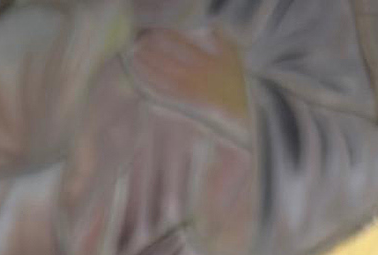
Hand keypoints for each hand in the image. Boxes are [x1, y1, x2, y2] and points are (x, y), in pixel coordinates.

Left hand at [127, 24, 244, 119]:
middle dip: (153, 51)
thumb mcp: (233, 55)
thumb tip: (211, 23)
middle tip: (138, 41)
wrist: (242, 109)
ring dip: (149, 66)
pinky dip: (153, 84)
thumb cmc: (237, 81)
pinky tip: (142, 77)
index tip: (155, 29)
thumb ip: (221, 38)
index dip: (168, 37)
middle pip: (169, 62)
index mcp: (207, 62)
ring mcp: (190, 91)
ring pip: (165, 78)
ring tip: (135, 55)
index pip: (184, 46)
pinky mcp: (186, 102)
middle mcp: (196, 76)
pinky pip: (167, 93)